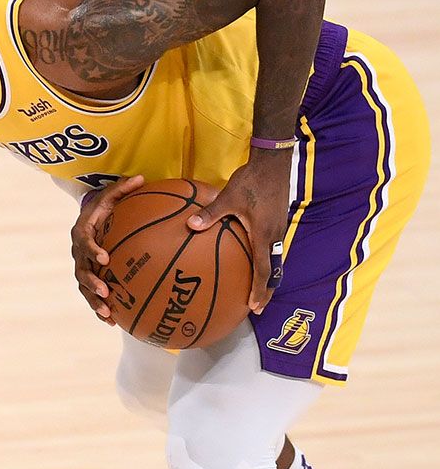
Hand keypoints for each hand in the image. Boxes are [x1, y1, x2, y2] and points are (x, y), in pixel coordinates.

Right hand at [70, 175, 144, 324]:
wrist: (89, 218)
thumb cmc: (103, 206)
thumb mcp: (110, 194)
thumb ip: (123, 187)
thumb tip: (143, 178)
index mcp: (82, 231)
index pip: (84, 241)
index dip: (92, 250)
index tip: (105, 258)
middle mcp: (78, 251)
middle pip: (80, 271)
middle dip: (91, 283)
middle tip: (105, 292)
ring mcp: (82, 266)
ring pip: (83, 287)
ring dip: (93, 301)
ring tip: (107, 314)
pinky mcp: (88, 277)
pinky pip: (91, 295)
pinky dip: (100, 309)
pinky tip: (113, 322)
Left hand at [187, 152, 291, 312]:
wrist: (274, 162)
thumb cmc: (251, 180)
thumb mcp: (228, 197)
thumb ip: (210, 214)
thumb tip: (190, 226)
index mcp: (264, 234)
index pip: (263, 270)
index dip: (259, 290)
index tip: (254, 306)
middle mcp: (275, 235)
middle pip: (273, 270)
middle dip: (265, 289)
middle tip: (256, 306)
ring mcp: (277, 228)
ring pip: (273, 259)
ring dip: (266, 276)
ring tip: (255, 289)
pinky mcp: (276, 220)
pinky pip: (271, 246)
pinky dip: (264, 259)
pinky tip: (251, 258)